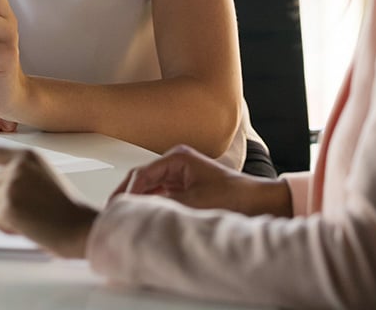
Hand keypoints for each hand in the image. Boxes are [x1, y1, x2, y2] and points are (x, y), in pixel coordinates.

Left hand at [0, 146, 97, 258]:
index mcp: (27, 155)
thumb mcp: (38, 179)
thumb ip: (9, 174)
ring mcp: (11, 184)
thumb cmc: (64, 207)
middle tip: (19, 213)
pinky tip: (27, 227)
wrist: (79, 226)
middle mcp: (17, 165)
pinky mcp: (7, 205)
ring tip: (30, 218)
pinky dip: (5, 228)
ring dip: (2, 217)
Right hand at [112, 144, 292, 216]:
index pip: (141, 174)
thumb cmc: (235, 196)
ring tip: (126, 217)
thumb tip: (138, 211)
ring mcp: (182, 175)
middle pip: (143, 179)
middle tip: (114, 214)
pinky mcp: (187, 188)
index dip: (126, 193)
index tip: (115, 208)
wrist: (261, 203)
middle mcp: (177, 163)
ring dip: (140, 202)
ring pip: (151, 188)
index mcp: (177, 157)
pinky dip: (152, 206)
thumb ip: (162, 205)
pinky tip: (145, 218)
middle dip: (129, 196)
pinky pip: (162, 195)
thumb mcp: (193, 202)